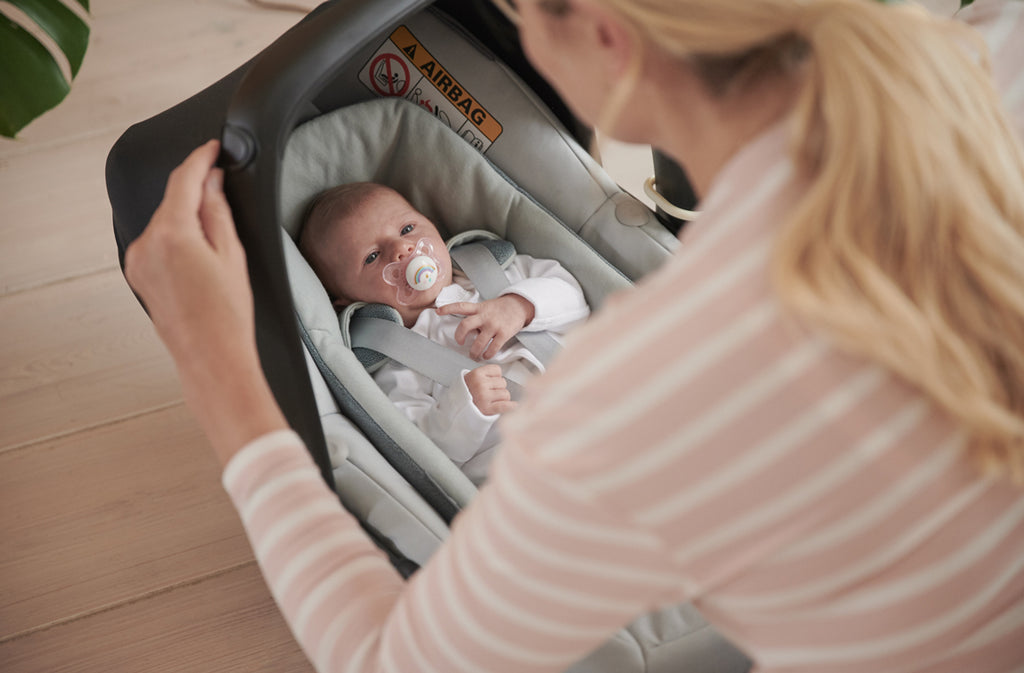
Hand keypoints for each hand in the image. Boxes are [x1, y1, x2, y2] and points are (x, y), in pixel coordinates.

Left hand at [124, 140, 287, 462]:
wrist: (212, 358)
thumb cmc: (227, 316)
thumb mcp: (233, 254)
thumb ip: (217, 211)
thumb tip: (211, 183)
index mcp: (171, 234)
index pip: (183, 181)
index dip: (199, 159)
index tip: (212, 148)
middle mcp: (146, 244)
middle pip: (171, 201)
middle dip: (196, 192)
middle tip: (225, 191)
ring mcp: (138, 261)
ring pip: (165, 222)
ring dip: (187, 218)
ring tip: (219, 240)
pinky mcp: (138, 275)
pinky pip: (158, 243)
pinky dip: (178, 238)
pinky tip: (201, 255)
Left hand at [438, 294, 535, 359]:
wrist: (519, 306)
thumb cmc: (500, 308)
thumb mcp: (486, 307)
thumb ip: (476, 316)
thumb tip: (468, 331)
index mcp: (478, 308)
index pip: (460, 306)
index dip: (448, 308)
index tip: (438, 311)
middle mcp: (484, 316)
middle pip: (465, 326)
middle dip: (459, 336)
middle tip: (460, 343)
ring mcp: (494, 325)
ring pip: (478, 342)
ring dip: (474, 352)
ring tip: (474, 355)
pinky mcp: (504, 333)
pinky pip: (493, 348)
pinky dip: (488, 354)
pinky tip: (486, 356)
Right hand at [464, 365, 516, 415]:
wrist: (456, 409)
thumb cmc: (464, 394)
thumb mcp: (470, 378)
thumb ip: (484, 374)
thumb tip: (501, 374)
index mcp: (476, 374)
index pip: (497, 370)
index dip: (496, 376)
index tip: (491, 381)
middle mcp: (480, 384)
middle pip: (503, 382)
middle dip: (499, 388)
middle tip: (490, 393)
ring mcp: (484, 397)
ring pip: (505, 394)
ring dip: (502, 398)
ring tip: (492, 401)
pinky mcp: (487, 409)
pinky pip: (505, 405)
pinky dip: (510, 406)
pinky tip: (513, 405)